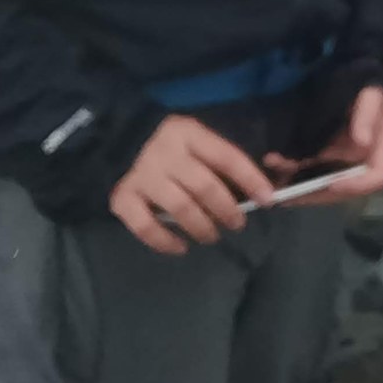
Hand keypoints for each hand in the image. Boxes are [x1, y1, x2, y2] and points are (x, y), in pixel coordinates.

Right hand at [110, 115, 272, 255]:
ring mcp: (143, 177)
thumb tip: (251, 186)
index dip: (250, 179)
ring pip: (180, 208)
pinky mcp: (121, 198)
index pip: (227, 157)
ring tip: (212, 236)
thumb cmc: (167, 141)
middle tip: (238, 223)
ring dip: (201, 227)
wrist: (115, 138)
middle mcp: (167, 155)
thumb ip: (216, 157)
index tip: (268, 199)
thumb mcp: (193, 136)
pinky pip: (146, 226)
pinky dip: (165, 241)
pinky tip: (180, 248)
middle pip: (205, 186)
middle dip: (227, 209)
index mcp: (190, 134)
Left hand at [264, 87, 382, 204]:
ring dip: (297, 186)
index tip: (333, 183)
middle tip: (290, 194)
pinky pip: (311, 172)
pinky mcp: (327, 160)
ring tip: (274, 184)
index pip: (378, 178)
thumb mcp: (373, 97)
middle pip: (343, 190)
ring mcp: (343, 166)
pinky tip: (275, 170)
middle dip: (314, 192)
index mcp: (381, 153)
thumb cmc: (372, 93)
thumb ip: (368, 115)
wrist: (363, 87)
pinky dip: (293, 174)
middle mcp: (362, 166)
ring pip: (322, 185)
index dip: (356, 186)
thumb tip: (362, 141)